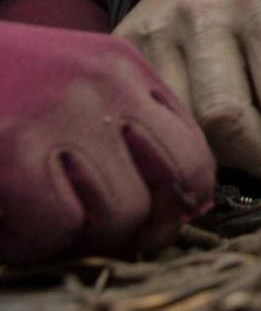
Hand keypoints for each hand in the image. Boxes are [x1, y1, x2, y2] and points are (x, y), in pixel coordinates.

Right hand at [0, 20, 216, 263]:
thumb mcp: (70, 81)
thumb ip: (123, 129)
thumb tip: (179, 206)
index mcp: (123, 68)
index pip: (192, 152)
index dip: (179, 205)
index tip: (153, 225)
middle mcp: (103, 86)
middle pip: (165, 191)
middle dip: (134, 230)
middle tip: (94, 235)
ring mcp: (60, 114)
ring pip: (119, 214)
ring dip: (80, 237)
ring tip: (43, 223)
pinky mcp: (12, 147)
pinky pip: (54, 226)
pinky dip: (31, 241)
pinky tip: (10, 223)